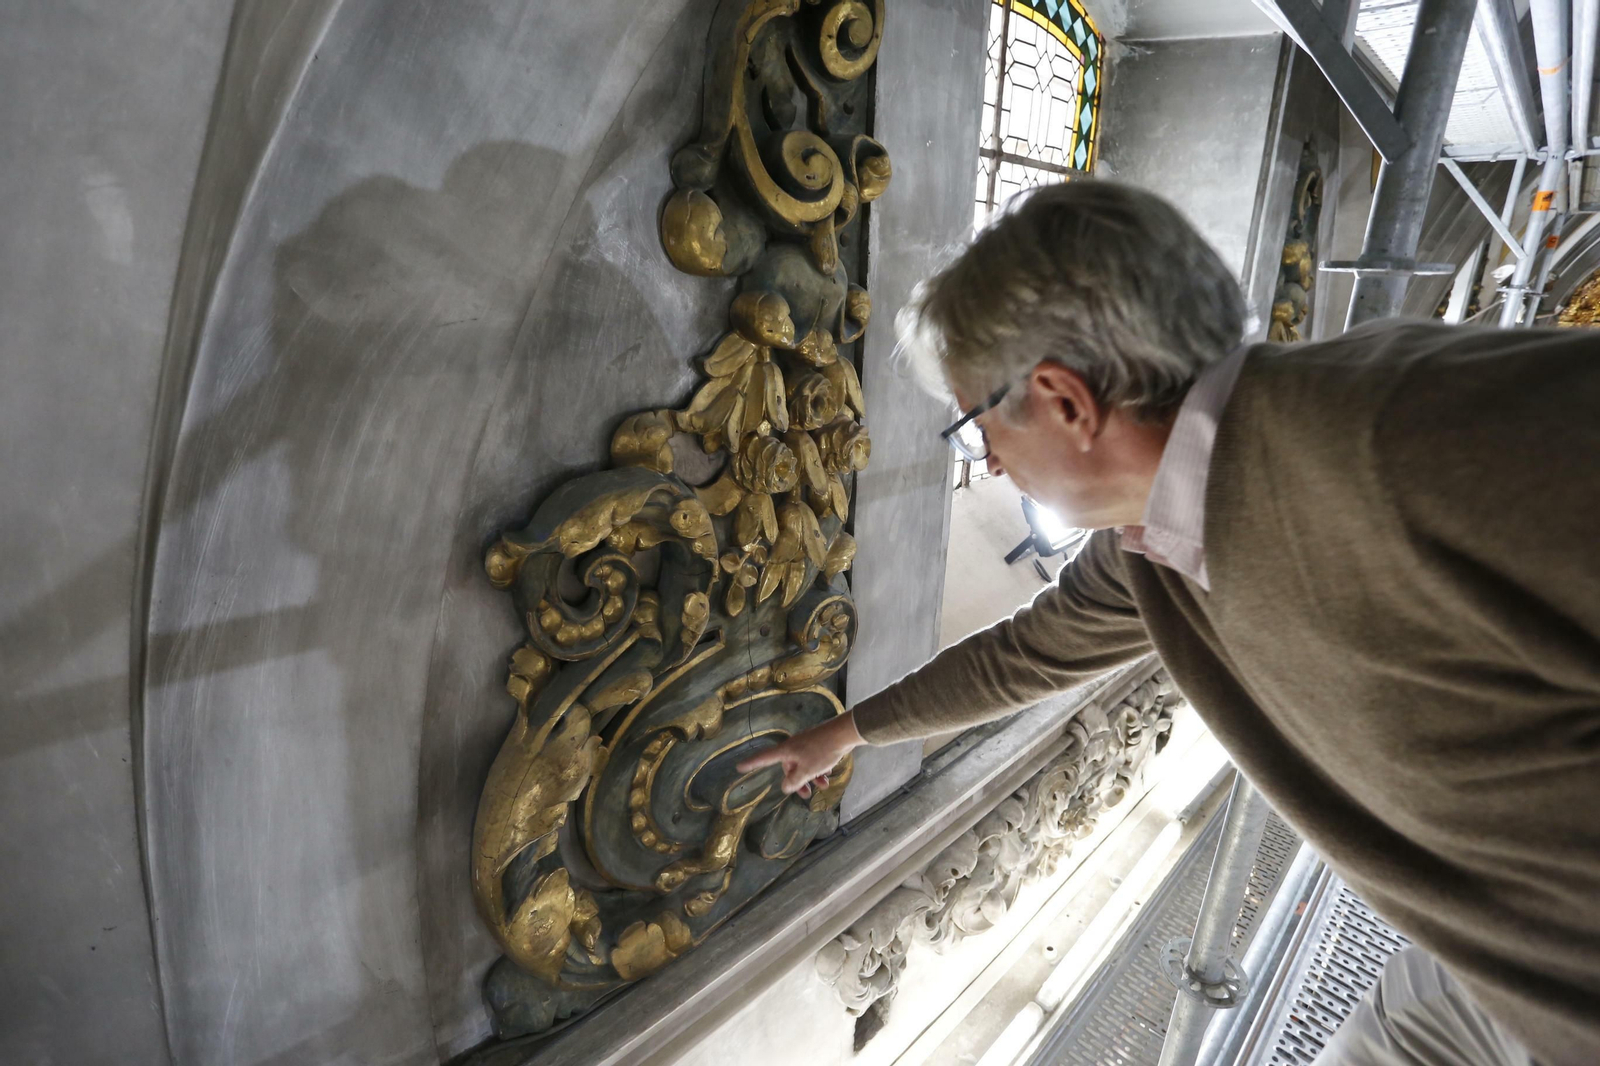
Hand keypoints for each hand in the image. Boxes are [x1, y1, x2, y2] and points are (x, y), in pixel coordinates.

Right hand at [736, 711, 864, 798]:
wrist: (843, 733)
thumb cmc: (822, 752)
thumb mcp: (807, 771)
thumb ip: (794, 781)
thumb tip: (785, 787)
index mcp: (785, 751)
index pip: (763, 758)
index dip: (751, 763)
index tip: (738, 767)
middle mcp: (793, 746)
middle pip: (788, 766)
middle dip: (797, 780)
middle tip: (806, 793)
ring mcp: (806, 744)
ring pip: (803, 764)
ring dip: (811, 777)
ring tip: (823, 786)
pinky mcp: (818, 743)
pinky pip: (813, 759)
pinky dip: (818, 768)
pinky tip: (829, 774)